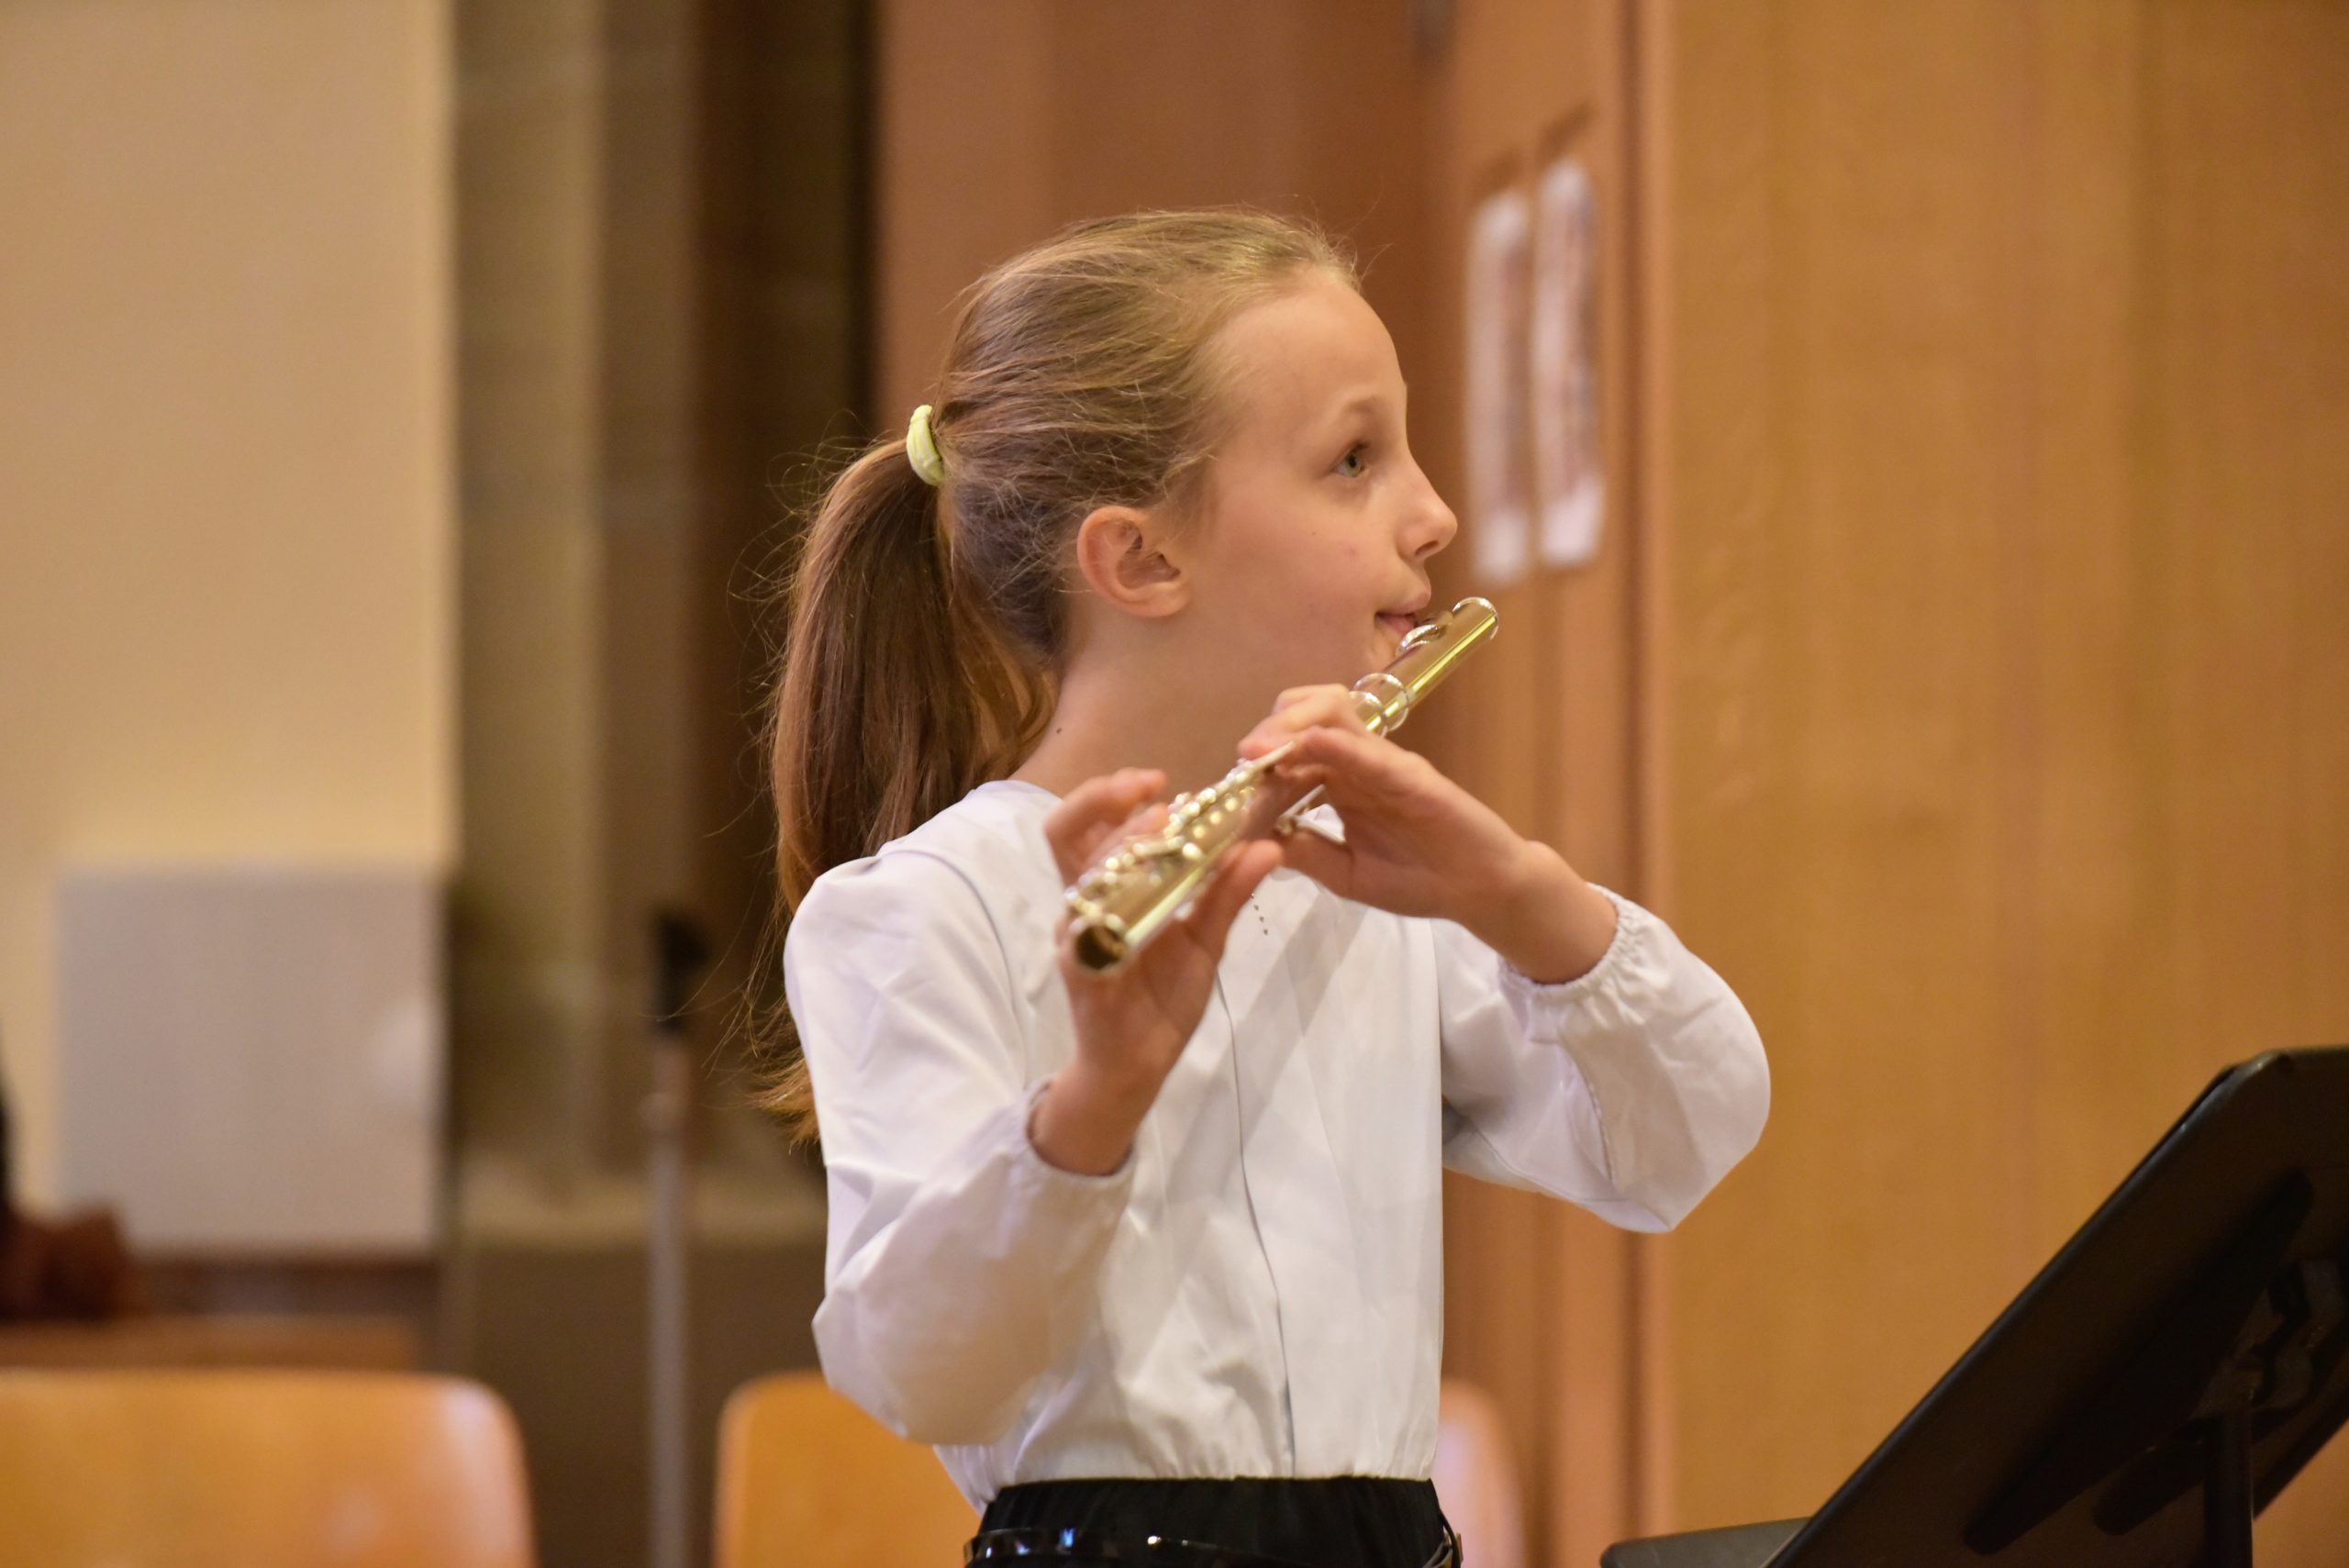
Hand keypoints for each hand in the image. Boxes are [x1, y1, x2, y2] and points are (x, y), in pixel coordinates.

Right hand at [1029, 767, 1281, 1173]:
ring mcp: (1077, 936)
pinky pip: (1089, 932)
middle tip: (1154, 788)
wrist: (1137, 1065)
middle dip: (1103, 800)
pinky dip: (1120, 906)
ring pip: (1080, 875)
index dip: (1115, 792)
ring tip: (1161, 825)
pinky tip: (1155, 894)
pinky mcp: (1084, 971)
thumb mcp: (1205, 937)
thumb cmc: (1161, 997)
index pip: (1089, 823)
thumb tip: (1268, 843)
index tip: (1161, 779)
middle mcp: (1082, 903)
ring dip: (1120, 844)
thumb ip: (1228, 892)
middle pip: (1063, 832)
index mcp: (1106, 887)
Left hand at [1238, 687, 1619, 981]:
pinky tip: (1311, 742)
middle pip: (1306, 716)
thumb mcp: (1344, 873)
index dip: (1256, 767)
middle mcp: (1357, 762)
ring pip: (1334, 714)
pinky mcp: (1413, 774)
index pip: (1288, 754)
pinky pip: (1371, 751)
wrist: (1482, 892)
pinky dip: (1340, 742)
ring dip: (1293, 724)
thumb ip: (1304, 852)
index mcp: (1339, 783)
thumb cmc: (1419, 880)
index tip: (1225, 792)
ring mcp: (1385, 763)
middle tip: (1242, 757)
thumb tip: (1251, 839)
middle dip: (1269, 730)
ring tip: (1260, 749)